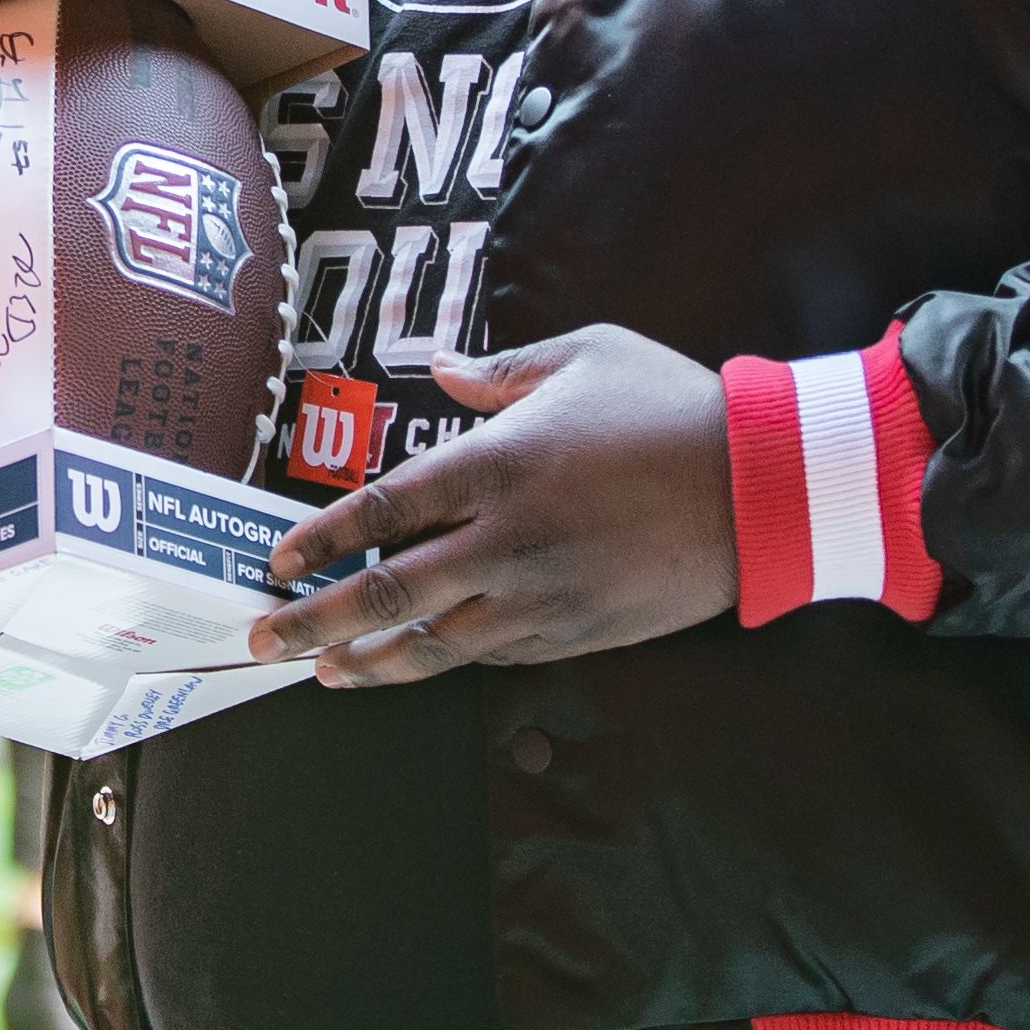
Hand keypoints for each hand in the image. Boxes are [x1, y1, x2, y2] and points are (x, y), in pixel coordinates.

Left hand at [248, 325, 739, 685]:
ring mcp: (544, 597)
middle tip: (264, 640)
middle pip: (390, 592)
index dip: (322, 539)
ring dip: (371, 662)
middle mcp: (508, 539)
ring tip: (325, 672)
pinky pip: (495, 655)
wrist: (764, 488)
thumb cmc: (671, 407)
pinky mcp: (580, 633)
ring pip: (436, 645)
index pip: (383, 510)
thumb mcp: (582, 357)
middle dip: (316, 621)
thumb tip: (440, 371)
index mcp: (499, 465)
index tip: (277, 562)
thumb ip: (498, 372)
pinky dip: (448, 661)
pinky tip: (417, 662)